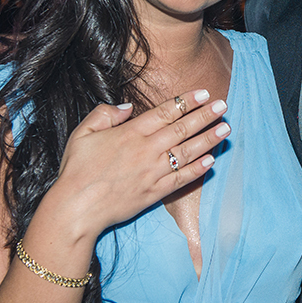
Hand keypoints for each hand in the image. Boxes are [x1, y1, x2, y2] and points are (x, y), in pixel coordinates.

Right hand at [48, 89, 227, 236]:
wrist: (76, 208)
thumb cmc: (76, 170)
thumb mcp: (82, 133)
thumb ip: (105, 114)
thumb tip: (128, 107)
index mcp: (130, 133)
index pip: (165, 112)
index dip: (186, 101)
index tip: (203, 93)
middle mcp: (145, 150)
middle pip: (182, 129)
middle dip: (205, 116)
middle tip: (223, 105)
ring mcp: (152, 172)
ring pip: (187, 152)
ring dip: (208, 139)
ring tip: (225, 129)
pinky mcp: (154, 193)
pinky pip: (181, 179)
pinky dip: (197, 170)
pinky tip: (211, 161)